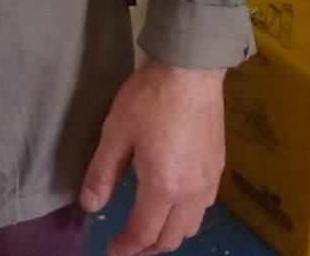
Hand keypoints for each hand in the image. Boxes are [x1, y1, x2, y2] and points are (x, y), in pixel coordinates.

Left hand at [80, 61, 225, 255]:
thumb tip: (90, 206)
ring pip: (192, 226)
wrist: (191, 71)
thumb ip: (103, 173)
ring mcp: (209, 182)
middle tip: (128, 242)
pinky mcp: (218, 167)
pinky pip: (204, 207)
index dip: (126, 247)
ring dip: (170, 234)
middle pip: (171, 238)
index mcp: (163, 188)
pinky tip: (174, 199)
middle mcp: (191, 193)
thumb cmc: (149, 100)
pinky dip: (186, 216)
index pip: (144, 233)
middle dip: (148, 247)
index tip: (112, 250)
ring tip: (150, 224)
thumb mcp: (116, 133)